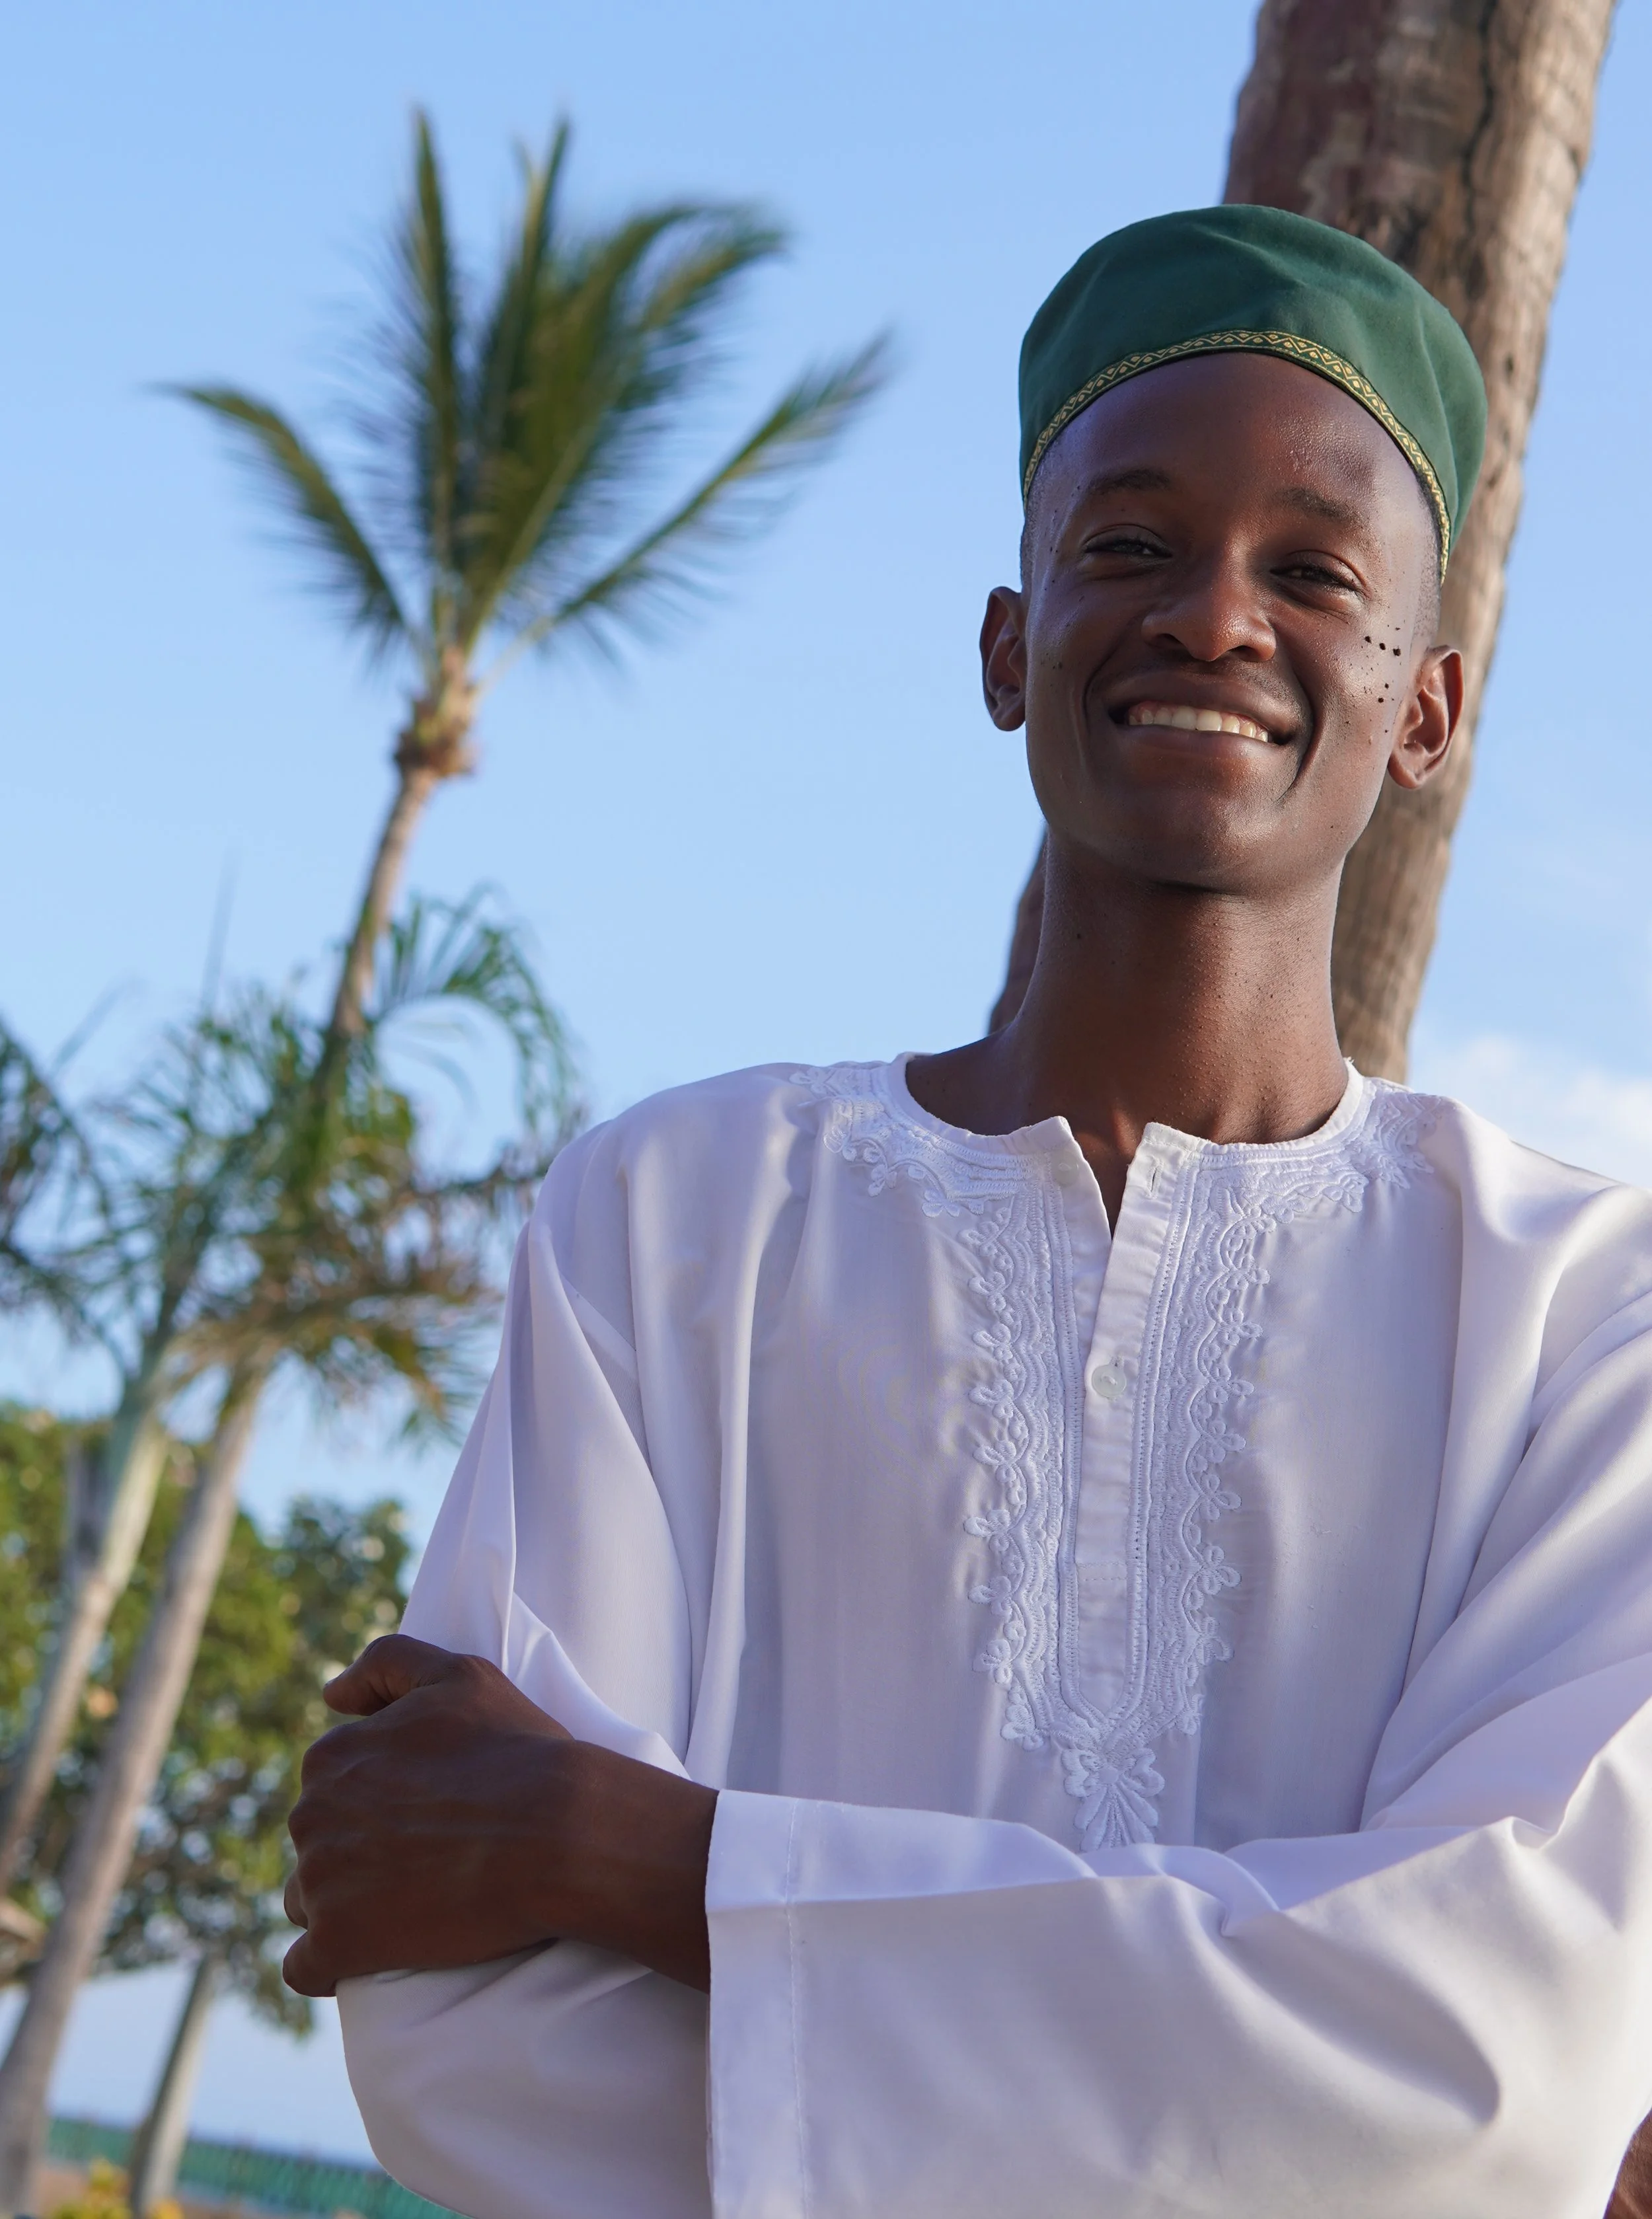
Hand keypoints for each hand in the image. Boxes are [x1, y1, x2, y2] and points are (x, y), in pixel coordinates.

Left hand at [283, 1634, 716, 1997]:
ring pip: (307, 1904)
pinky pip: (306, 1968)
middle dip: (356, 1857)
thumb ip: (386, 1663)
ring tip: (410, 1908)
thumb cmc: (515, 1749)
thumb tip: (330, 1694)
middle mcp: (310, 1815)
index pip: (328, 1789)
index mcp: (331, 1754)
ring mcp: (321, 1882)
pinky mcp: (339, 1944)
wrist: (558, 1831)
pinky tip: (375, 1957)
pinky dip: (332, 1966)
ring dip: (344, 1909)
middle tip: (426, 1863)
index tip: (423, 1819)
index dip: (375, 1806)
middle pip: (315, 1847)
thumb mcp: (458, 1674)